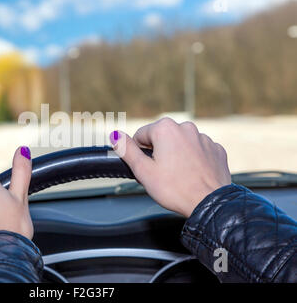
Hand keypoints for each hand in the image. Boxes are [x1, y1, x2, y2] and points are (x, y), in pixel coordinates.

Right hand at [110, 118, 230, 216]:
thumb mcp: (143, 171)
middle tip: (161, 175)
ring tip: (177, 177)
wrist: (210, 204)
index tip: (146, 168)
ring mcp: (203, 138)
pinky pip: (198, 151)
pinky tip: (192, 175)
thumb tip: (115, 136)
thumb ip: (127, 150)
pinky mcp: (216, 149)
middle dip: (158, 153)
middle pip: (161, 138)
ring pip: (180, 144)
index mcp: (165, 129)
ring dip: (176, 156)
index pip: (140, 135)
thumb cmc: (176, 189)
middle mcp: (186, 128)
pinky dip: (193, 160)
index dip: (139, 153)